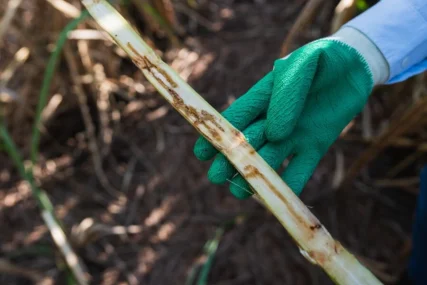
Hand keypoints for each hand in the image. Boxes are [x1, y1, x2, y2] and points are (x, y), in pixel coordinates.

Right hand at [193, 39, 372, 198]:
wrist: (357, 65)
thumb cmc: (323, 59)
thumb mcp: (304, 64)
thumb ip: (286, 93)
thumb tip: (274, 133)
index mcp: (264, 97)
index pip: (236, 118)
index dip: (218, 135)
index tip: (202, 152)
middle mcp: (274, 120)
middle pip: (248, 144)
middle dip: (231, 160)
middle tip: (216, 177)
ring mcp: (294, 135)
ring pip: (270, 160)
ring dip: (255, 177)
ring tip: (240, 192)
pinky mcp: (315, 146)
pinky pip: (301, 169)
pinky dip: (291, 184)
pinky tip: (280, 197)